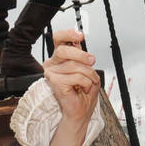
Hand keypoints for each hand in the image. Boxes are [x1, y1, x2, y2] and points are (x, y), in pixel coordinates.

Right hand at [43, 28, 99, 145]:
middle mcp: (53, 63)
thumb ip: (82, 56)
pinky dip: (86, 83)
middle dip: (81, 55)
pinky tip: (82, 89)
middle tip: (92, 61)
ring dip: (89, 75)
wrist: (81, 111)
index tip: (80, 36)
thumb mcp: (87, 68)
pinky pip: (77, 77)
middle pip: (63, 50)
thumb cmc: (83, 92)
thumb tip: (78, 44)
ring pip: (75, 65)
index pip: (58, 38)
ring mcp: (52, 73)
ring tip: (88, 83)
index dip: (68, 34)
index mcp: (60, 57)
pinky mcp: (55, 82)